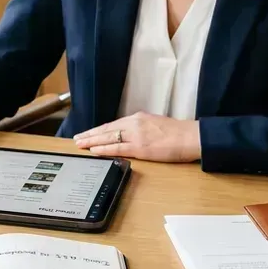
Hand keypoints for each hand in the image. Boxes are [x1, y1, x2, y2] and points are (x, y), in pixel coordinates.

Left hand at [74, 112, 200, 162]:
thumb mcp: (155, 124)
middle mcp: (134, 123)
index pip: (113, 124)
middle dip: (90, 134)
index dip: (98, 130)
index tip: (88, 132)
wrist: (191, 136)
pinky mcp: (140, 147)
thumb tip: (132, 134)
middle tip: (77, 138)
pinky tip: (94, 150)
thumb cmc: (178, 133)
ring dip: (92, 141)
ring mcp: (136, 135)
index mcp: (138, 118)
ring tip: (80, 144)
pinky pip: (117, 148)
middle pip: (106, 129)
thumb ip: (142, 128)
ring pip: (108, 137)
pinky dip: (104, 149)